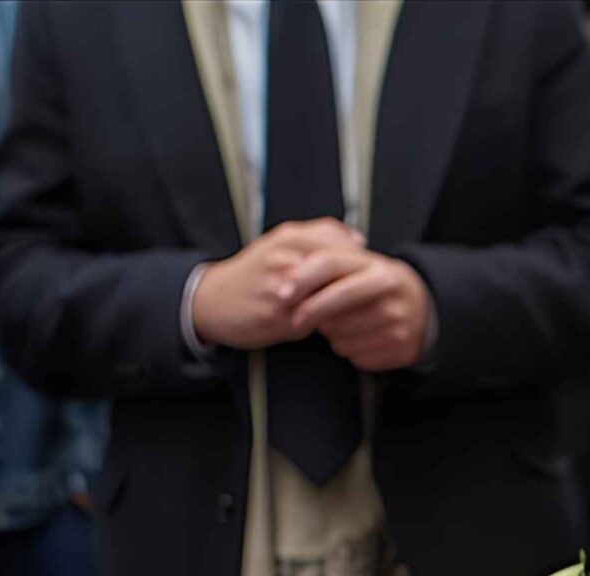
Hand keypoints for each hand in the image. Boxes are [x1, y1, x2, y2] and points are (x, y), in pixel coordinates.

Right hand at [190, 219, 363, 349]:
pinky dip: (331, 323)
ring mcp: (282, 288)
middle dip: (362, 284)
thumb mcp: (282, 243)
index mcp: (290, 237)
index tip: (378, 274)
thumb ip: (320, 235)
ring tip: (360, 310)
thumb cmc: (256, 272)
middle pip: (341, 270)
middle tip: (376, 295)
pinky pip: (316, 320)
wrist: (212, 300)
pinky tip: (338, 325)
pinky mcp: (278, 316)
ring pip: (331, 296)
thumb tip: (359, 240)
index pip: (344, 246)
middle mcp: (286, 258)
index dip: (365, 263)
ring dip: (348, 304)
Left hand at [281, 247, 434, 371]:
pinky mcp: (401, 348)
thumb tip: (285, 286)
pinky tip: (359, 339)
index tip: (281, 294)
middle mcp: (390, 292)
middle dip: (310, 313)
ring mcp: (399, 322)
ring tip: (342, 325)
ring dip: (332, 334)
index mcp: (376, 266)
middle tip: (296, 321)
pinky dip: (349, 350)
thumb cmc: (375, 286)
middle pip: (336, 304)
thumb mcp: (359, 267)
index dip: (302, 279)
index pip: (331, 264)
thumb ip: (326, 269)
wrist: (422, 308)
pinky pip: (356, 355)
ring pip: (342, 335)